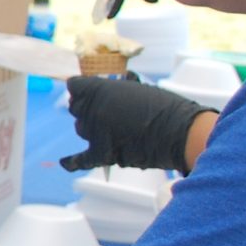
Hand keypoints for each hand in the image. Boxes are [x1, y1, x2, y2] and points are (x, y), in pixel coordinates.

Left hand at [59, 75, 209, 173]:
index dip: (82, 89)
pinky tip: (64, 162)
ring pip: (81, 130)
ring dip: (92, 128)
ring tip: (113, 127)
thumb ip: (120, 88)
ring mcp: (96, 133)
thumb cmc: (166, 108)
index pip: (75, 86)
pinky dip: (72, 162)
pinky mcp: (103, 154)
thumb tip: (119, 83)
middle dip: (87, 107)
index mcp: (99, 89)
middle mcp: (93, 110)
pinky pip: (81, 159)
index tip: (89, 91)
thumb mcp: (139, 89)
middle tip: (105, 111)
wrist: (181, 133)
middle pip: (76, 108)